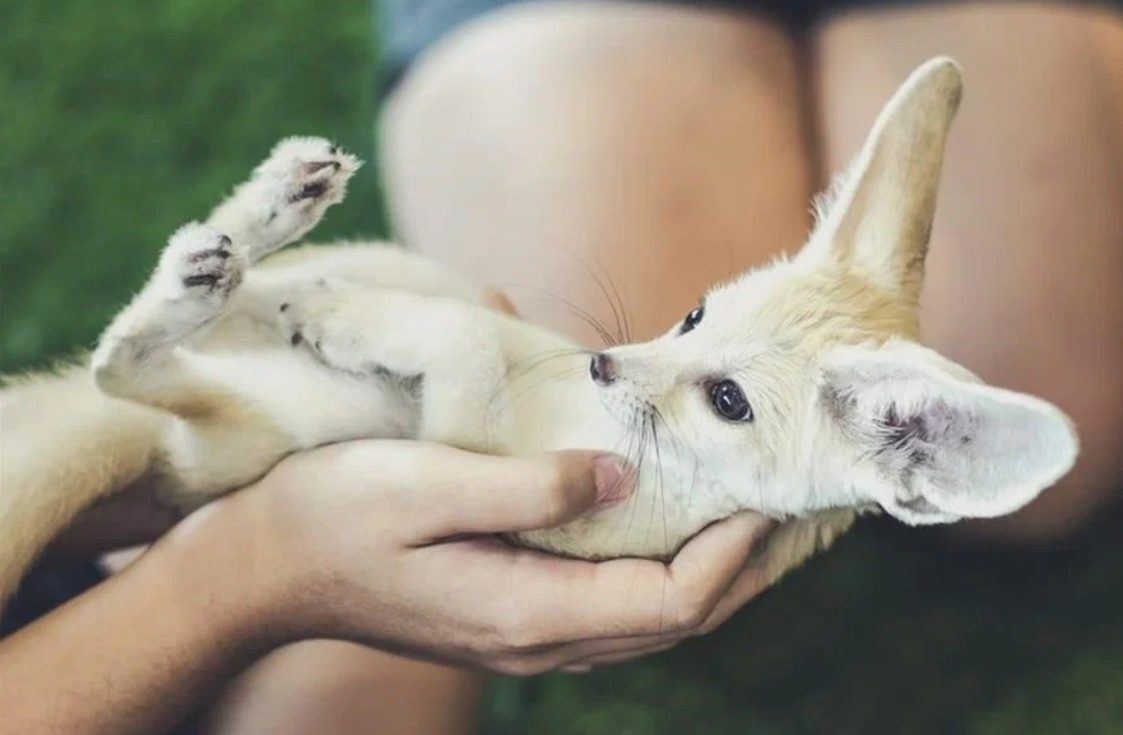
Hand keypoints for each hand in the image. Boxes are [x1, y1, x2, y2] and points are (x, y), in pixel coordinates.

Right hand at [224, 441, 774, 675]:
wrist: (265, 568)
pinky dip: (662, 572)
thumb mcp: (429, 483)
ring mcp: (525, 636)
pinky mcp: (511, 615)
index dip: (732, 552)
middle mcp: (538, 640)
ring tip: (750, 518)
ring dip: (709, 573)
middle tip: (790, 508)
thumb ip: (533, 485)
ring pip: (648, 619)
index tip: (770, 492)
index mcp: (528, 611)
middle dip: (742, 568)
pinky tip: (672, 529)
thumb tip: (623, 475)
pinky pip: (614, 605)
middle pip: (674, 620)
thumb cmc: (335, 515)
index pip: (669, 599)